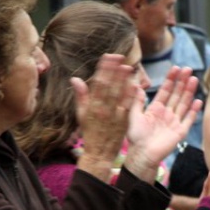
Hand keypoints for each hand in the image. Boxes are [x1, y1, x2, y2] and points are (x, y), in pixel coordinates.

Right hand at [71, 53, 137, 181]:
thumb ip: (80, 96)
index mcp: (92, 106)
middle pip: (109, 87)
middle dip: (114, 71)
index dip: (103, 69)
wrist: (99, 153)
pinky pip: (127, 107)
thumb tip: (75, 79)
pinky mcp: (123, 123)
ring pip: (118, 96)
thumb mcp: (82, 114)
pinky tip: (135, 86)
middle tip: (119, 56)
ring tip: (128, 67)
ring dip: (123, 81)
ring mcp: (113, 116)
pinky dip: (130, 96)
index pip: (97, 83)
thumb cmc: (90, 132)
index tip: (107, 57)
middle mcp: (102, 110)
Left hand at [125, 66, 201, 182]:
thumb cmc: (136, 137)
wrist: (142, 154)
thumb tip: (136, 86)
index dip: (171, 79)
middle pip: (177, 94)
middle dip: (182, 82)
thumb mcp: (134, 116)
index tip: (175, 68)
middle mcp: (167, 113)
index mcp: (156, 108)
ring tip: (194, 79)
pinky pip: (189, 120)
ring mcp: (174, 122)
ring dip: (189, 92)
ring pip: (184, 103)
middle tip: (188, 69)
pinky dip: (194, 111)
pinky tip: (198, 101)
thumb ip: (137, 101)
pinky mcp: (180, 132)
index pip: (165, 90)